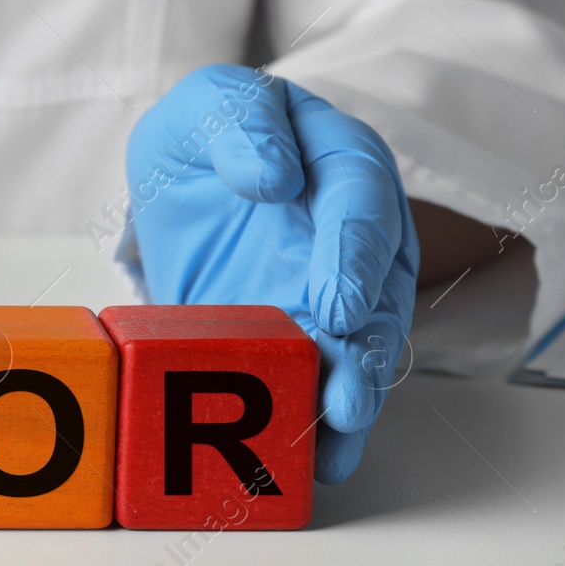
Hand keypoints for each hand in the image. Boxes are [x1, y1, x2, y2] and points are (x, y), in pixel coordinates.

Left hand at [125, 64, 417, 483]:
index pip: (362, 201)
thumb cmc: (208, 135)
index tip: (335, 304)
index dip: (353, 255)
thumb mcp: (208, 105)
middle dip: (361, 352)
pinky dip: (316, 420)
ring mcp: (335, 290)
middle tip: (344, 400)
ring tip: (331, 444)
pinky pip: (320, 378)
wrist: (187, 178)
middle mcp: (355, 234)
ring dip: (348, 398)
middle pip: (377, 292)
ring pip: (358, 347)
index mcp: (341, 160)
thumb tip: (274, 176)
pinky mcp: (304, 335)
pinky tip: (311, 461)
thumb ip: (238, 123)